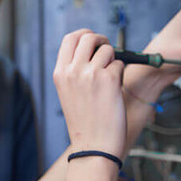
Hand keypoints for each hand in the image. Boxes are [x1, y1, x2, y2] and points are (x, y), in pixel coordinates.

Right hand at [53, 29, 125, 157]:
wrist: (94, 146)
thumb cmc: (85, 123)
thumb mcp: (68, 93)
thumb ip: (75, 70)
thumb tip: (93, 49)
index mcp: (60, 73)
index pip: (70, 39)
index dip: (84, 34)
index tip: (93, 40)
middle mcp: (72, 70)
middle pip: (89, 37)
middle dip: (102, 40)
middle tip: (108, 51)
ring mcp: (90, 73)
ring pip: (107, 49)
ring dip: (113, 60)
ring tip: (110, 79)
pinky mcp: (109, 79)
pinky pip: (120, 64)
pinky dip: (121, 73)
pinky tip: (114, 90)